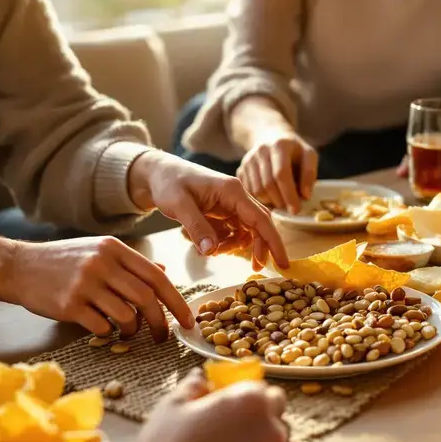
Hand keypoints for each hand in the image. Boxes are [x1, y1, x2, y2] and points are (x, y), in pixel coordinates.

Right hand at [1, 237, 191, 340]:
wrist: (17, 266)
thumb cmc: (62, 261)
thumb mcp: (98, 252)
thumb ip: (130, 264)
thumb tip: (164, 275)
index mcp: (114, 249)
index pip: (157, 278)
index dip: (177, 302)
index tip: (187, 320)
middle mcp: (102, 263)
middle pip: (146, 299)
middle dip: (161, 322)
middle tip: (163, 336)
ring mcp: (85, 284)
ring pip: (127, 315)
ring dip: (133, 330)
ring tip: (129, 332)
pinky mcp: (69, 304)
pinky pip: (101, 326)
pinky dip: (107, 333)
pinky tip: (102, 329)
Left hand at [129, 152, 288, 268]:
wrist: (157, 173)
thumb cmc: (168, 182)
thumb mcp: (179, 204)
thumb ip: (196, 227)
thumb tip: (212, 251)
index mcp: (232, 191)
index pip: (261, 219)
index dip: (273, 242)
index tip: (283, 263)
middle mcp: (236, 197)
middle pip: (259, 225)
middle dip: (259, 247)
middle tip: (255, 268)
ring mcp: (230, 205)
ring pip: (246, 231)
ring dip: (237, 246)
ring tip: (217, 251)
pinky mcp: (222, 212)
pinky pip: (233, 231)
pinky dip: (226, 242)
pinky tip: (211, 245)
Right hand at [138, 371, 294, 441]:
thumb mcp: (172, 406)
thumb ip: (193, 387)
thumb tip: (202, 379)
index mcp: (252, 402)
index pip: (273, 395)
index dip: (256, 403)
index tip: (239, 411)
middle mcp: (272, 432)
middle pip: (280, 425)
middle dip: (263, 429)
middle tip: (235, 440)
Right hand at [236, 131, 317, 214]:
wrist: (271, 138)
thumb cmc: (294, 151)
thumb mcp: (308, 156)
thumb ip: (309, 174)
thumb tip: (305, 196)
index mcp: (279, 145)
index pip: (281, 174)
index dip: (289, 194)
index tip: (296, 210)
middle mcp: (260, 151)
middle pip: (268, 184)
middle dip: (280, 201)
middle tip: (289, 209)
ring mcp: (248, 160)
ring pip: (257, 190)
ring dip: (270, 202)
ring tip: (281, 202)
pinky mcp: (241, 169)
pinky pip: (249, 192)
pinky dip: (260, 200)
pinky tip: (271, 198)